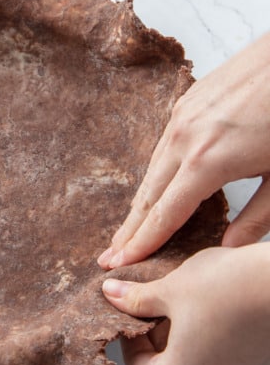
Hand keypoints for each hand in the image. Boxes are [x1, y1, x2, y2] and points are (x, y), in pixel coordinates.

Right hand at [98, 33, 269, 268]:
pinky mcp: (186, 101)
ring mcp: (181, 116)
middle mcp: (184, 138)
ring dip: (140, 202)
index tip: (118, 263)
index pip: (164, 215)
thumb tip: (230, 248)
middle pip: (146, 195)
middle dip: (128, 229)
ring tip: (129, 228)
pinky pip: (163, 145)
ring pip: (152, 169)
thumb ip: (257, 218)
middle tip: (109, 255)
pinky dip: (155, 172)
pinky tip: (156, 186)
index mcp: (207, 163)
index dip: (140, 244)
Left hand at [102, 244, 269, 364]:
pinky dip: (208, 340)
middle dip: (156, 337)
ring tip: (183, 303)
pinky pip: (220, 362)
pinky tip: (210, 309)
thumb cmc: (227, 289)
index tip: (130, 314)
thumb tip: (111, 293)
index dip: (129, 338)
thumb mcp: (170, 290)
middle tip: (154, 304)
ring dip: (183, 338)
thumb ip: (136, 299)